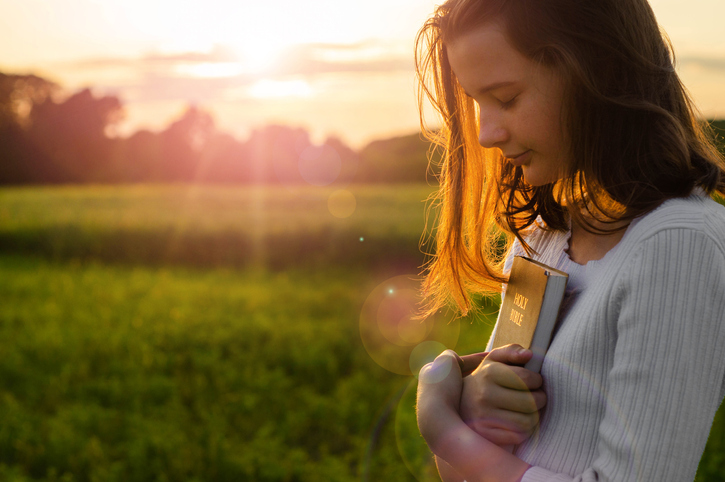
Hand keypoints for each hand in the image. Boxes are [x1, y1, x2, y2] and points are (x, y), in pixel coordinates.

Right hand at [417, 349, 531, 481]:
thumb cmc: (485, 379)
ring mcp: (485, 416)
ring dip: (534, 416)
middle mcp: (485, 394)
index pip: (528, 378)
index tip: (535, 382)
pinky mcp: (487, 434)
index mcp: (488, 373)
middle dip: (540, 399)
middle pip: (531, 401)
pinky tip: (519, 422)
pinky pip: (519, 435)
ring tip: (529, 410)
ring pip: (527, 420)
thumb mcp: (493, 360)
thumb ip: (511, 352)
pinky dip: (525, 430)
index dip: (537, 381)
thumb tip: (530, 354)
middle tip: (537, 398)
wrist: (459, 404)